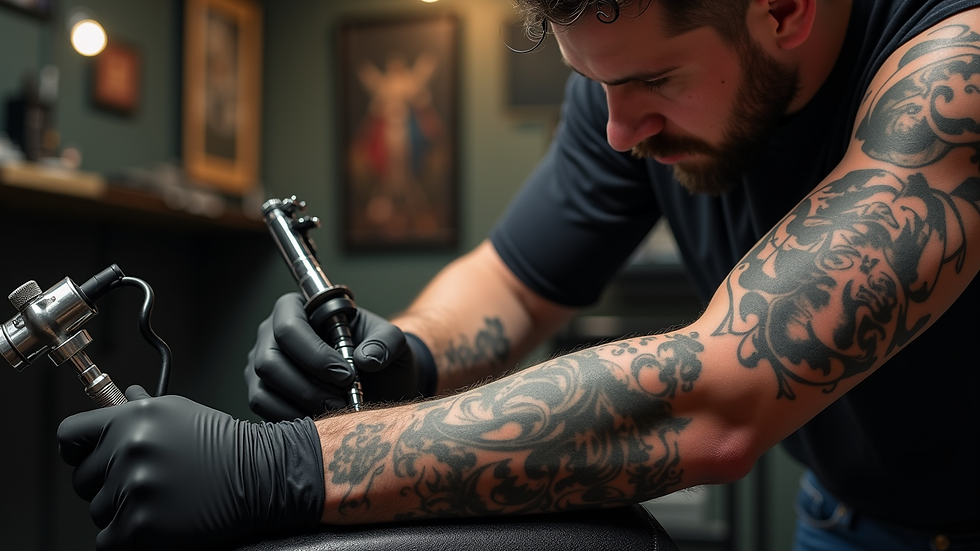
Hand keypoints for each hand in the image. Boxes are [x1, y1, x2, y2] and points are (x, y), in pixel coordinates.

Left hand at [57, 385, 324, 550]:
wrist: (261, 476)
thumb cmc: (226, 445)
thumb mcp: (181, 412)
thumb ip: (141, 408)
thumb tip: (122, 395)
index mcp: (132, 419)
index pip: (69, 436)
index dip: (77, 450)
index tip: (86, 457)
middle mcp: (128, 451)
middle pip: (82, 479)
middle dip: (107, 483)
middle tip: (145, 481)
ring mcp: (134, 489)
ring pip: (98, 511)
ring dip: (122, 511)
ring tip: (161, 498)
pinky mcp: (140, 526)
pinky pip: (108, 540)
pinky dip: (128, 537)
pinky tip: (157, 519)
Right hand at [245, 293, 429, 420]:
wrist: (380, 382)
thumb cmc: (379, 355)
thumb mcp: (392, 342)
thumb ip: (385, 342)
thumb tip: (365, 358)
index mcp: (299, 309)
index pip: (289, 327)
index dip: (315, 355)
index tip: (346, 375)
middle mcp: (272, 334)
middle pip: (269, 361)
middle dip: (309, 386)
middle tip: (342, 401)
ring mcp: (263, 364)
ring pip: (264, 388)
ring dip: (303, 404)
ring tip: (337, 410)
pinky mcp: (262, 392)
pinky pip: (264, 409)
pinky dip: (292, 418)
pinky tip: (321, 420)